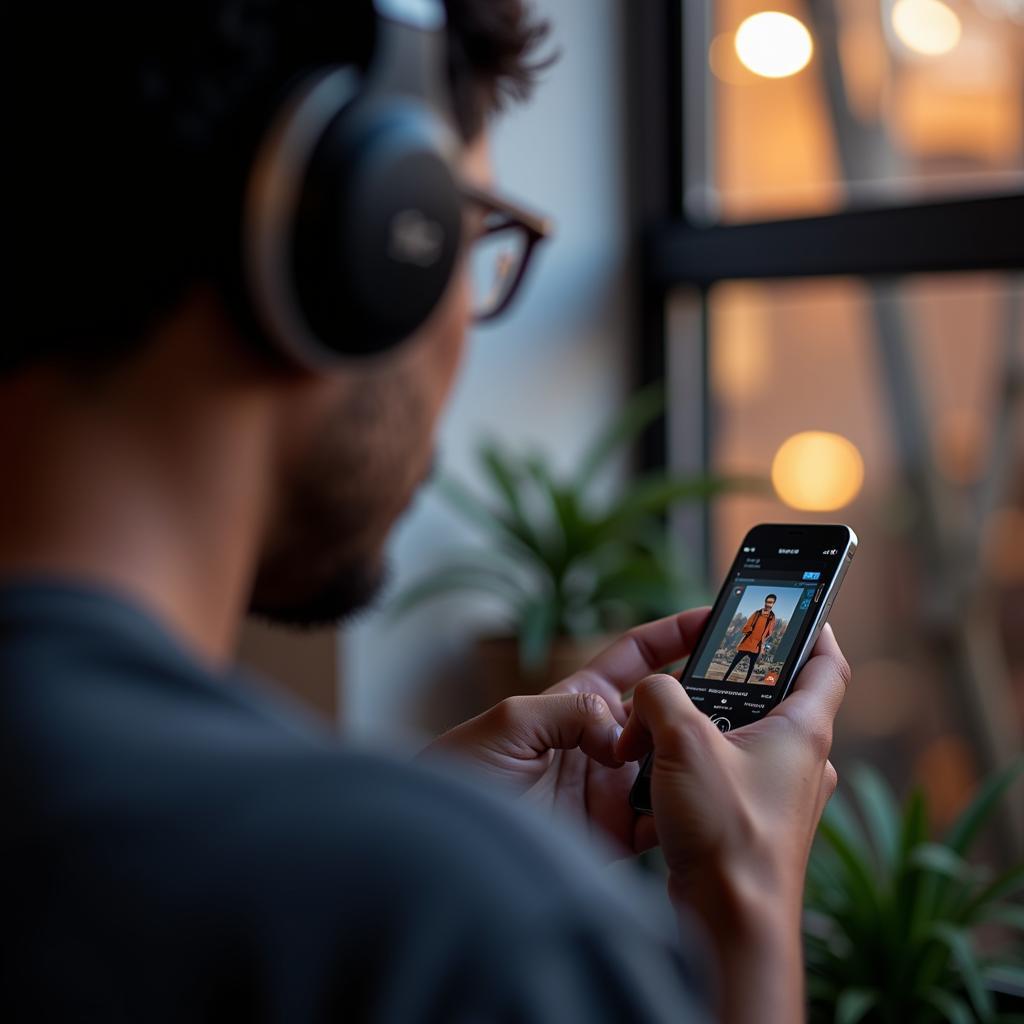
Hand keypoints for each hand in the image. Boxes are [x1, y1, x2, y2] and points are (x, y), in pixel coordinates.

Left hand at [423, 609, 714, 858]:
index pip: (635, 657)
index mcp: (575, 701)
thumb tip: (618, 730)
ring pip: (670, 765)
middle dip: (701, 700)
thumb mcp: (507, 724)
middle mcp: (599, 740)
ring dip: (695, 759)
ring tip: (731, 753)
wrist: (445, 851)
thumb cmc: (460, 777)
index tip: (714, 621)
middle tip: (747, 695)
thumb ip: (567, 712)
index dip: (672, 635)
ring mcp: (609, 786)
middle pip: (663, 711)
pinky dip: (681, 816)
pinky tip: (700, 810)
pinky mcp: (612, 833)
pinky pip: (659, 821)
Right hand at [616, 625, 849, 1023]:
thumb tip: (647, 692)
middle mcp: (800, 760)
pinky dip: (695, 765)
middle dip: (730, 684)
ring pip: (744, 740)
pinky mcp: (753, 822)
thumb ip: (659, 697)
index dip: (816, 630)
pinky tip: (661, 772)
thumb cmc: (728, 833)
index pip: (826, 664)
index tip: (803, 610)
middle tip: (697, 671)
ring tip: (664, 726)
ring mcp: (779, 795)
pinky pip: (726, 775)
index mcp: (802, 729)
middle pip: (773, 700)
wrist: (732, 921)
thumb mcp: (683, 743)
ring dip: (704, 728)